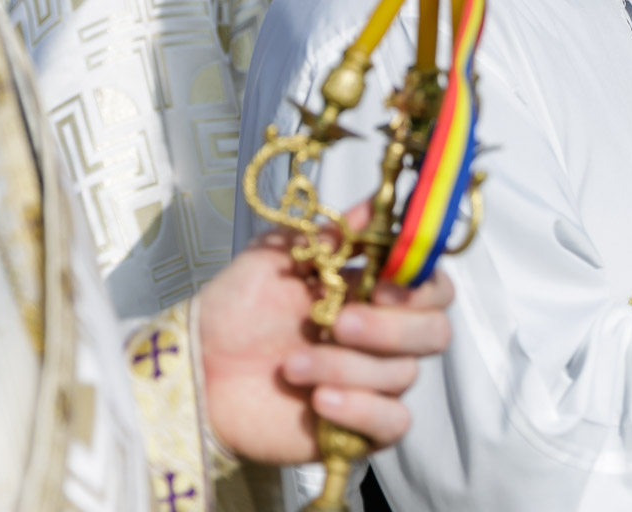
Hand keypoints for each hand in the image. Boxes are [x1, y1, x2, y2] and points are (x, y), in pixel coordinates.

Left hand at [197, 231, 454, 463]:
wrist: (196, 366)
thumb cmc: (235, 308)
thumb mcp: (277, 256)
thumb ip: (332, 235)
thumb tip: (376, 204)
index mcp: (373, 292)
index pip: (434, 287)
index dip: (421, 286)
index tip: (384, 284)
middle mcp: (382, 337)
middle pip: (435, 333)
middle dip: (391, 328)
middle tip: (338, 324)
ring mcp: (373, 383)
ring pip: (402, 375)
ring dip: (345, 366)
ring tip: (290, 366)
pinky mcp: (358, 428)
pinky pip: (393, 422)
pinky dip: (361, 409)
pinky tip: (319, 400)